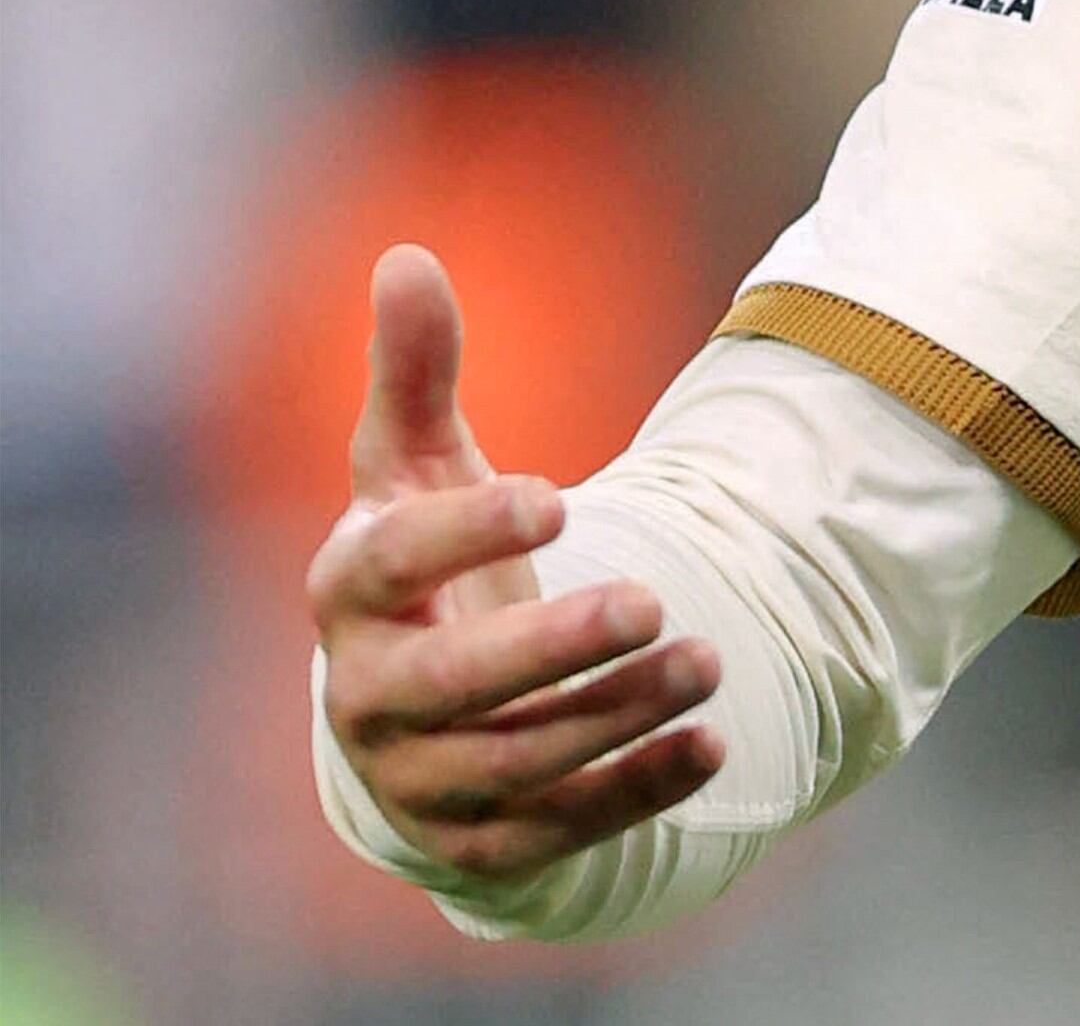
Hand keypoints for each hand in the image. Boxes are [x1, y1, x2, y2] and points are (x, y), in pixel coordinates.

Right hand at [309, 245, 723, 878]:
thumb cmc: (423, 558)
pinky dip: (632, 794)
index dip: (467, 532)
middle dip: (552, 648)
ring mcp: (421, 776)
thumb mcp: (418, 461)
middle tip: (654, 597)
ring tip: (712, 657)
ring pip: (513, 763)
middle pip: (451, 686)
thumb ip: (415, 370)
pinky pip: (554, 830)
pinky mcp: (480, 839)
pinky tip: (713, 745)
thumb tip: (406, 256)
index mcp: (349, 592)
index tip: (560, 494)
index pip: (390, 564)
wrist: (416, 705)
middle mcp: (370, 696)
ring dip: (615, 714)